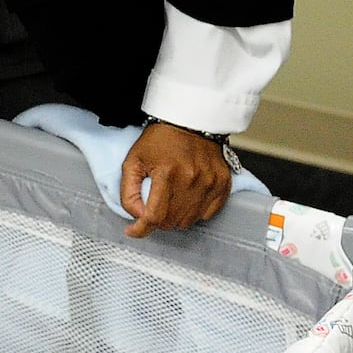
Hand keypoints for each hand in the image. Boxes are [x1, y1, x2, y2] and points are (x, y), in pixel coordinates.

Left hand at [120, 122, 232, 238]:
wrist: (191, 121)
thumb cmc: (160, 140)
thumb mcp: (133, 160)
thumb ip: (128, 191)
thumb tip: (136, 216)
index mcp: (167, 173)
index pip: (154, 216)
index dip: (141, 229)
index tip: (133, 230)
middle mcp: (192, 179)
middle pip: (171, 221)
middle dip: (157, 219)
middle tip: (152, 205)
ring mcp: (210, 183)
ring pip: (189, 221)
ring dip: (175, 217)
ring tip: (170, 199)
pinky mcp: (223, 184)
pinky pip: (207, 214)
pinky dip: (194, 212)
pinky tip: (186, 198)